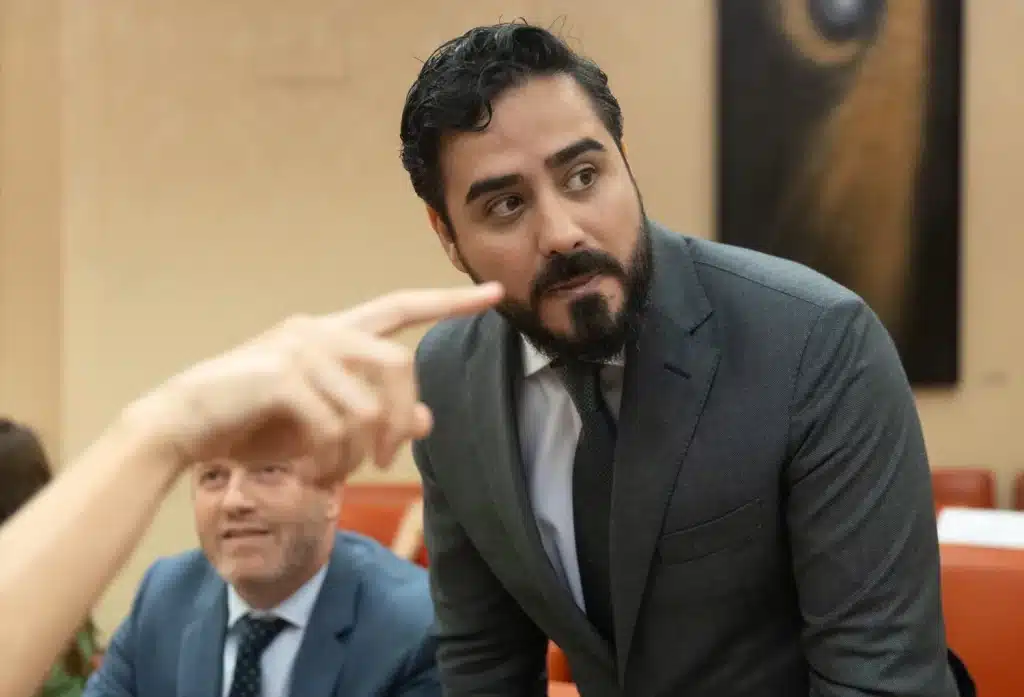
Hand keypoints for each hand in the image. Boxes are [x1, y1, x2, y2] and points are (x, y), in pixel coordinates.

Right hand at [125, 282, 502, 480]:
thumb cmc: (252, 422)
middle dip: (403, 420)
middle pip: (399, 366)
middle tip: (389, 464)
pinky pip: (335, 423)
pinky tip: (315, 474)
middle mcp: (318, 329)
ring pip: (370, 400)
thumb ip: (371, 415)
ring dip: (364, 448)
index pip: (398, 307)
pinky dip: (333, 458)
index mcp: (329, 332)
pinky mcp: (281, 374)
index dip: (447, 303)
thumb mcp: (320, 423)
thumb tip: (428, 421)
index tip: (495, 295)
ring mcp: (299, 347)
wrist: (181, 426)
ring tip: (342, 473)